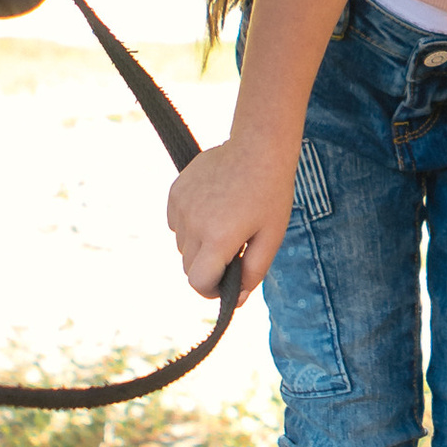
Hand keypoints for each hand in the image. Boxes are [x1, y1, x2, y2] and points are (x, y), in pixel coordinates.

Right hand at [168, 136, 295, 298]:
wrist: (258, 147)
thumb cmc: (271, 194)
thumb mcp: (271, 238)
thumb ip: (252, 273)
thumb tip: (237, 299)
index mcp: (218, 238)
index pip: (198, 283)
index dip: (213, 290)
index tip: (227, 282)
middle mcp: (194, 224)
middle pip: (189, 267)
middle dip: (209, 269)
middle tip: (234, 251)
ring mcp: (181, 206)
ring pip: (182, 246)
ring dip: (200, 246)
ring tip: (226, 225)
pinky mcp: (175, 192)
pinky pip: (176, 224)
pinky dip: (191, 226)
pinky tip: (213, 210)